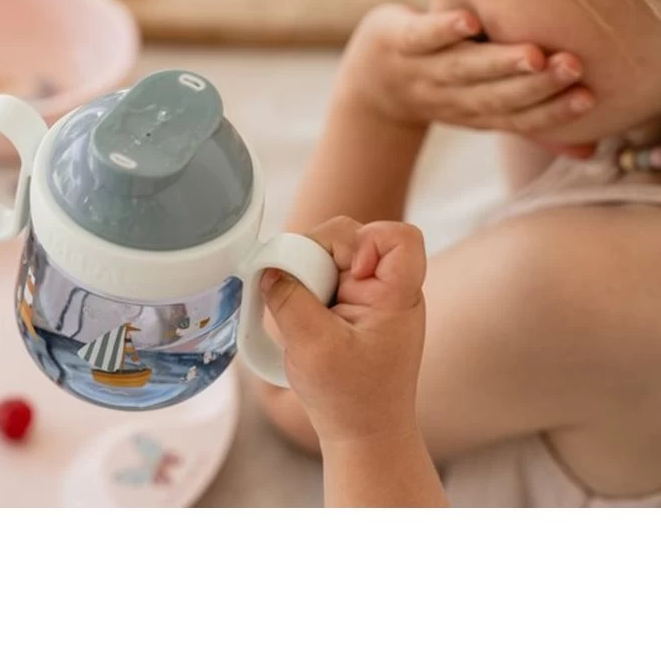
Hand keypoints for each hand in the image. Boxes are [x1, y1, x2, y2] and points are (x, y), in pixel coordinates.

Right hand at [261, 217, 426, 446]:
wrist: (364, 433)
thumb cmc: (350, 398)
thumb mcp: (312, 348)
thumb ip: (288, 300)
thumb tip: (268, 267)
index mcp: (396, 296)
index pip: (400, 238)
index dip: (367, 239)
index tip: (346, 272)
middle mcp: (387, 288)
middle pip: (352, 236)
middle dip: (316, 255)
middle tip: (302, 289)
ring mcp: (369, 295)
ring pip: (332, 253)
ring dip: (306, 273)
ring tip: (300, 311)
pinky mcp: (352, 304)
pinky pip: (324, 275)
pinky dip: (305, 288)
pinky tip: (300, 316)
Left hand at [341, 3, 593, 134]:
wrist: (370, 85)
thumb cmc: (445, 87)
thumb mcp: (482, 107)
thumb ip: (528, 118)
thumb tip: (589, 151)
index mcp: (474, 112)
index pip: (515, 117)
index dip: (550, 111)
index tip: (588, 98)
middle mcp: (449, 97)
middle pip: (493, 96)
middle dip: (534, 87)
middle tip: (572, 68)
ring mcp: (422, 70)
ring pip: (462, 69)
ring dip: (498, 64)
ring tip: (534, 55)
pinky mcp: (398, 41)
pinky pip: (420, 36)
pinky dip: (442, 30)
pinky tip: (468, 20)